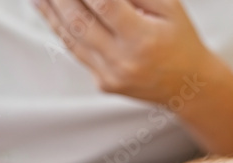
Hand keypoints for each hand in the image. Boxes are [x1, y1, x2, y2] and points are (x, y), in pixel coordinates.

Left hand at [34, 0, 215, 104]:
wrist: (188, 86)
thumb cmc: (179, 38)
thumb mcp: (169, 6)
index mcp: (143, 39)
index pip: (104, 4)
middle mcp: (124, 61)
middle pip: (79, 20)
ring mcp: (110, 75)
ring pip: (70, 37)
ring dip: (49, 8)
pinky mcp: (103, 82)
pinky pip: (74, 51)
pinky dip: (57, 26)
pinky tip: (44, 6)